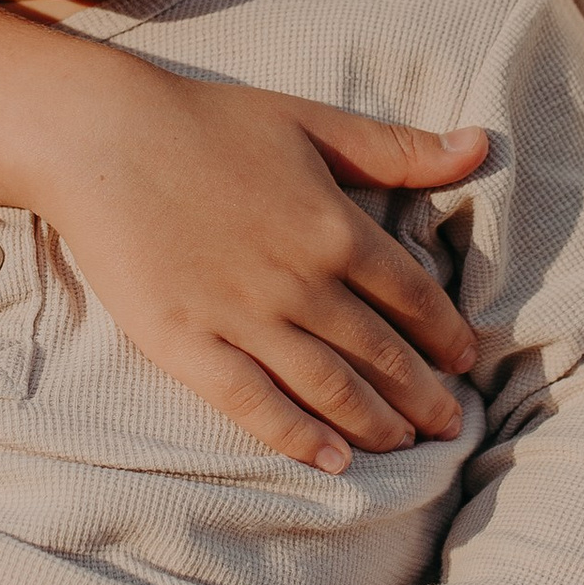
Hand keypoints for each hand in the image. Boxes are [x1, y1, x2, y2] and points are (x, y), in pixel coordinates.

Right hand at [41, 79, 486, 473]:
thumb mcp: (313, 122)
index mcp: (336, 229)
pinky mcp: (189, 346)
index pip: (413, 296)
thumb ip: (398, 148)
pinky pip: (256, 405)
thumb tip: (481, 146)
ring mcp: (245, 320)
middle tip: (450, 423)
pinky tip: (334, 462)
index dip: (445, 333)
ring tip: (405, 446)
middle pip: (380, 353)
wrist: (102, 139)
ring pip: (330, 388)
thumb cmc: (208, 122)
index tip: (464, 359)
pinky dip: (300, 438)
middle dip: (423, 394)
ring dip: (375, 423)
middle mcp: (301, 284)